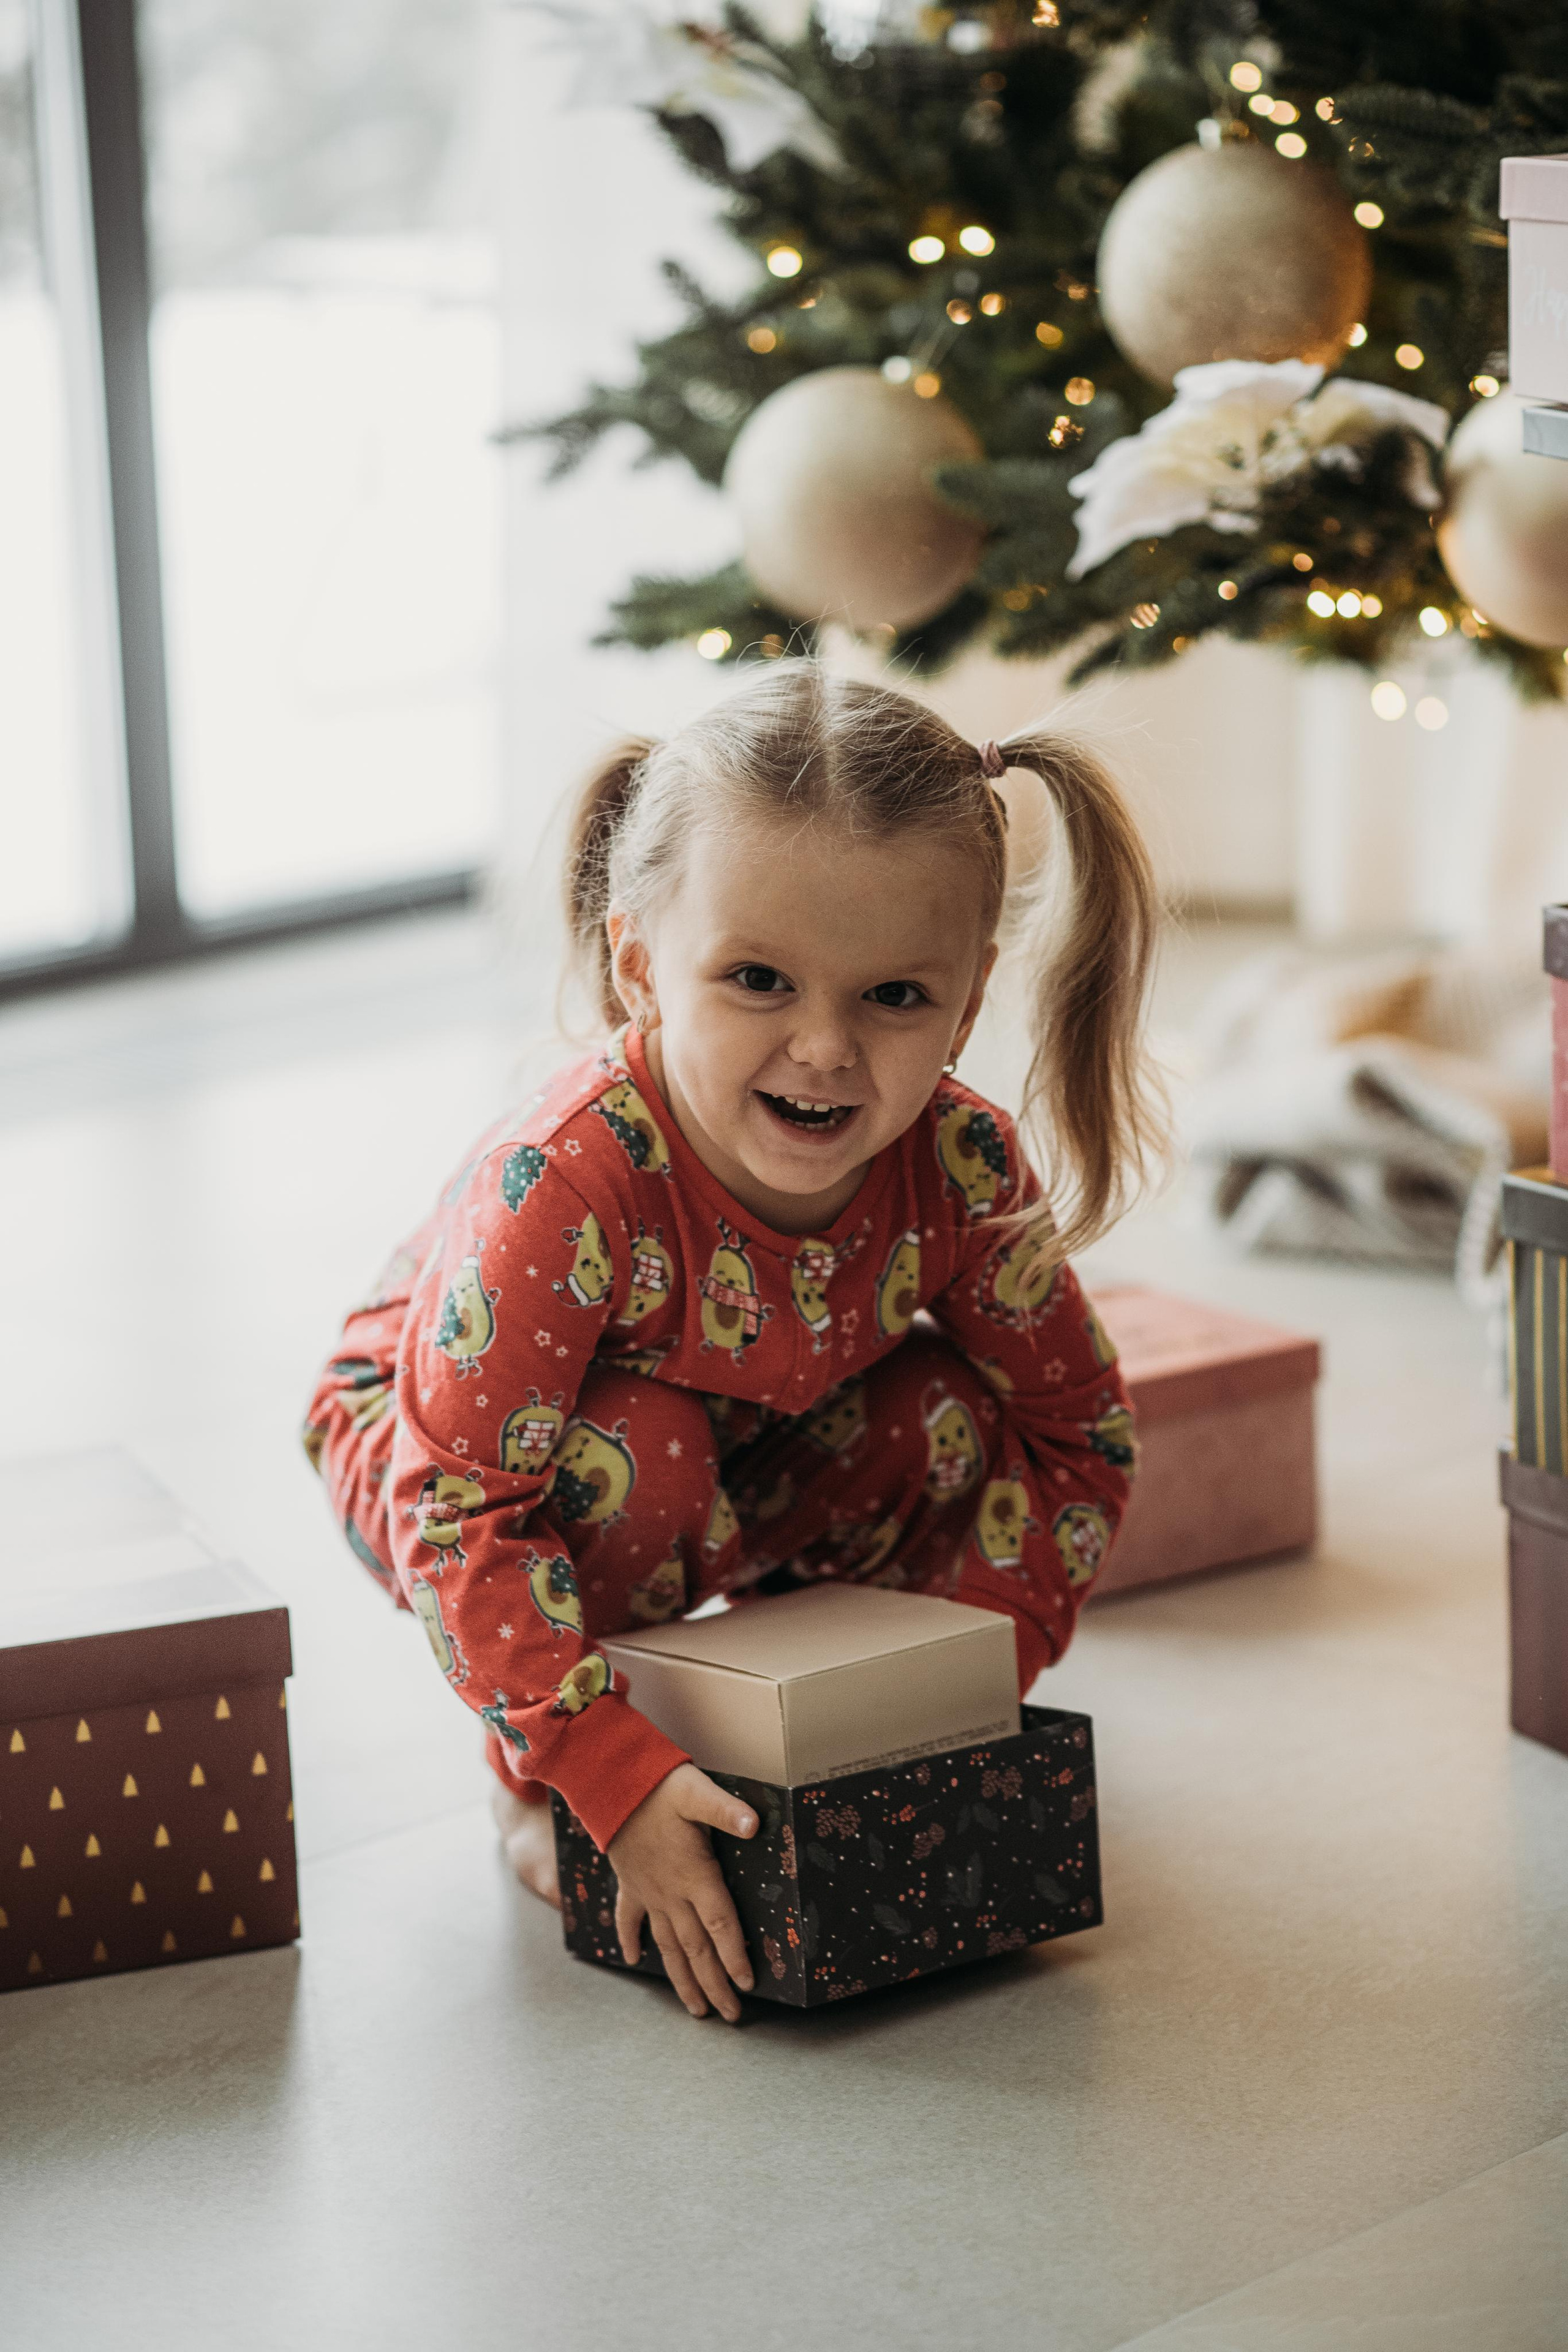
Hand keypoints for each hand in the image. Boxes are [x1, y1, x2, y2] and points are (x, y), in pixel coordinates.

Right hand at [607, 1763, 757, 2020]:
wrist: (610, 1783)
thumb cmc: (659, 1787)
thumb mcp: (696, 1792)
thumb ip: (726, 1810)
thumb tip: (755, 1824)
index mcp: (694, 1874)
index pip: (720, 1924)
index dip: (734, 1956)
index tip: (746, 1985)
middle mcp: (672, 1892)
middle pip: (697, 1948)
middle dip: (715, 1984)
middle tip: (730, 2016)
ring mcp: (648, 1892)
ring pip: (668, 1946)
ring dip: (682, 1980)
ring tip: (696, 2009)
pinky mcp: (630, 1883)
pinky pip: (629, 1919)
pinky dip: (631, 1940)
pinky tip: (635, 1960)